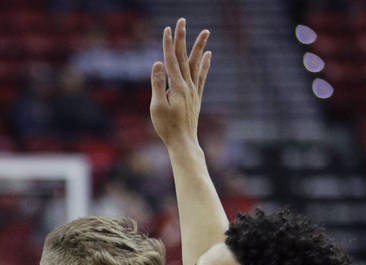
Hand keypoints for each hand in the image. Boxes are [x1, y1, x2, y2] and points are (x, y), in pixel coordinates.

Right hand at [149, 18, 210, 149]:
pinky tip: (208, 55)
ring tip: (206, 31)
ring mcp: (193, 90)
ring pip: (196, 63)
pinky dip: (205, 64)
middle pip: (183, 57)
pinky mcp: (196, 97)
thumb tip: (158, 63)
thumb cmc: (167, 127)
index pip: (170, 60)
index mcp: (176, 87)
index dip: (168, 44)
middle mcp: (187, 85)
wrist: (183, 142)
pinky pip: (202, 76)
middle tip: (182, 20)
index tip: (167, 29)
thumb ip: (158, 84)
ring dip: (199, 46)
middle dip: (182, 38)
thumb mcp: (157, 107)